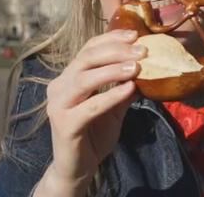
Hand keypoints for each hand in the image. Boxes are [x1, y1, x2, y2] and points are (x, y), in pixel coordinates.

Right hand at [34, 29, 144, 196]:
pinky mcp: (64, 124)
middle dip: (115, 51)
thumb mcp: (113, 108)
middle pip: (86, 59)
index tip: (135, 34)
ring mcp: (58, 105)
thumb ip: (123, 88)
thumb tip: (145, 68)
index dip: (110, 39)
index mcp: (68, 78)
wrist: (77, 169)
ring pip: (85, 79)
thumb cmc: (93, 136)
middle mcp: (58, 87)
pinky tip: (128, 90)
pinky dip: (110, 96)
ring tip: (136, 67)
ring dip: (112, 70)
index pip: (87, 49)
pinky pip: (89, 106)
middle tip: (142, 50)